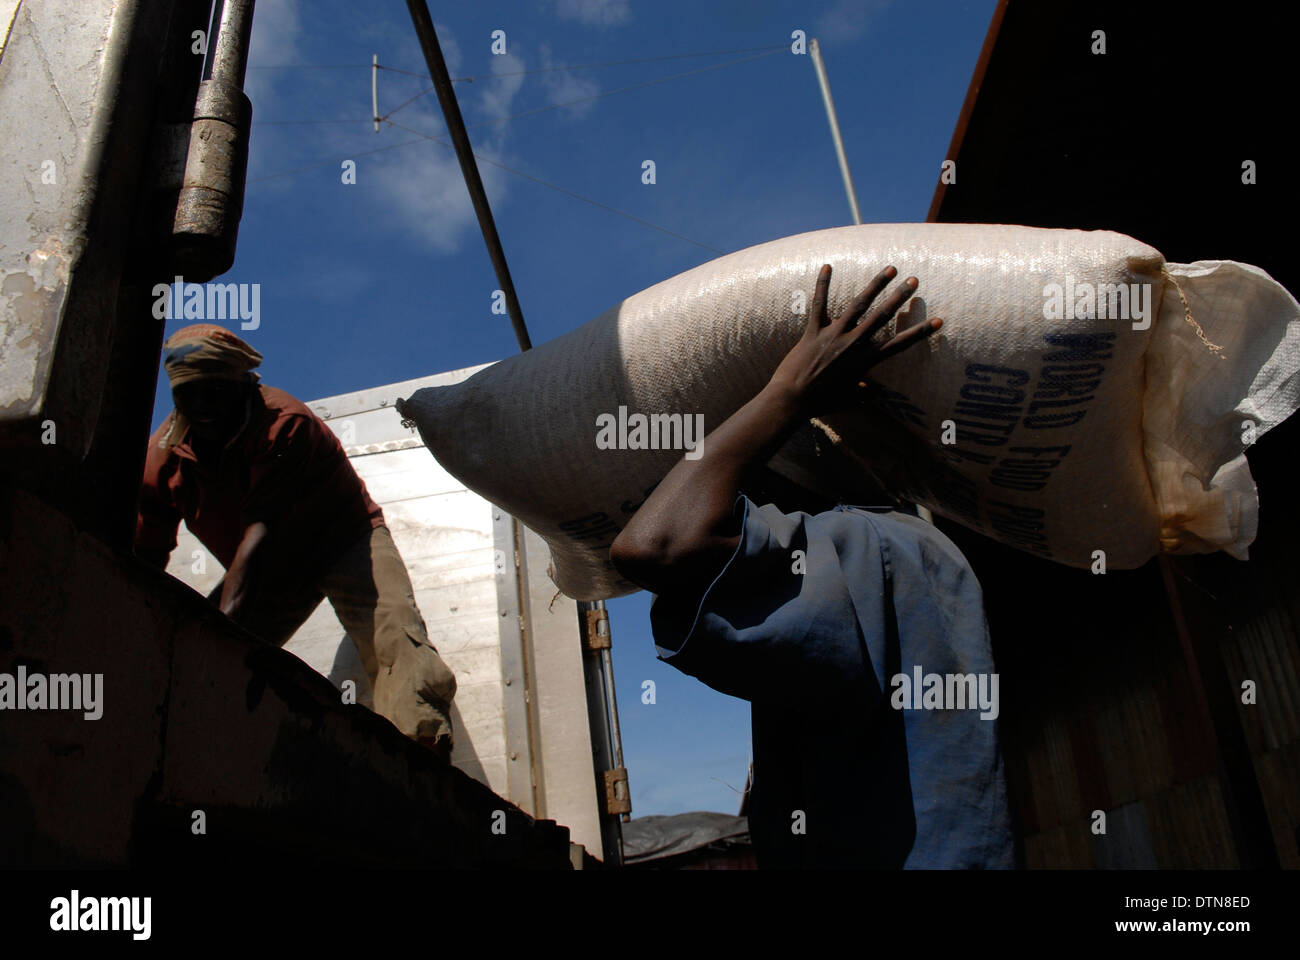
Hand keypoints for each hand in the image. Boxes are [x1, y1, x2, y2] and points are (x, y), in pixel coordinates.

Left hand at [768, 264, 940, 415]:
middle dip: (900, 297)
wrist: (792, 400)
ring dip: (876, 284)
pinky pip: (819, 303)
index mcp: (865, 362)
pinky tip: (828, 266)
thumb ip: (864, 393)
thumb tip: (879, 391)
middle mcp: (853, 344)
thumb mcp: (848, 400)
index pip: (899, 345)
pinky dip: (823, 284)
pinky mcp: (813, 331)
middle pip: (882, 316)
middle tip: (914, 280)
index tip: (939, 320)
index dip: (920, 332)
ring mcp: (834, 335)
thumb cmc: (820, 403)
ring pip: (858, 304)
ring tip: (891, 268)